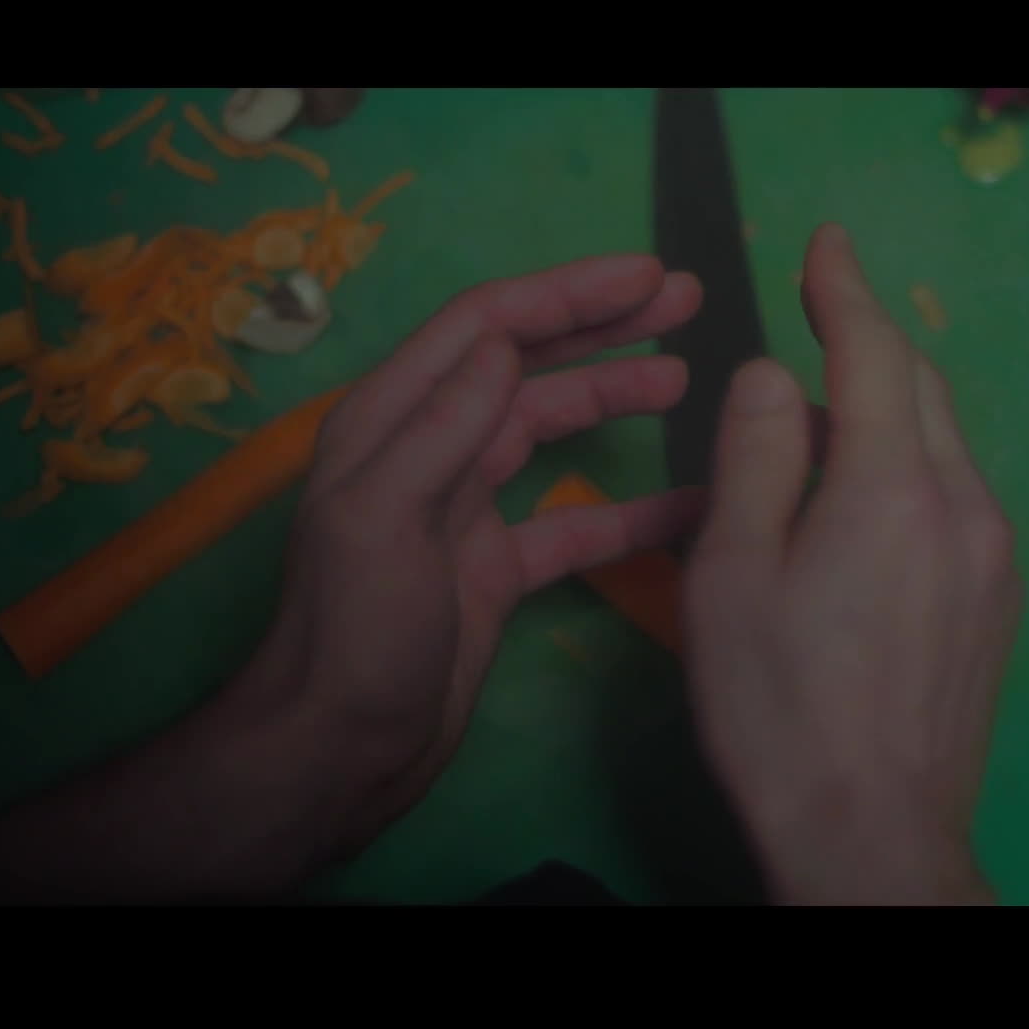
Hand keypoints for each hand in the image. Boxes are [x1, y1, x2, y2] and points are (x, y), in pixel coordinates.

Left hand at [230, 254, 706, 866]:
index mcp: (389, 421)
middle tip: (684, 299)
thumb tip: (502, 339)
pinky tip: (688, 501)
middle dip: (600, 326)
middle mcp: (428, 451)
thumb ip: (440, 426)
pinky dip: (629, 510)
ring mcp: (464, 511)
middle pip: (524, 365)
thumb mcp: (381, 517)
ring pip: (550, 432)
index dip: (566, 294)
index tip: (645, 276)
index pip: (484, 327)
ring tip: (685, 381)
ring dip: (613, 399)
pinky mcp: (495, 569)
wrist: (340, 752)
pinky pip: (573, 523)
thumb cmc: (352, 633)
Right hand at [682, 225, 1022, 904]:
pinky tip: (859, 524)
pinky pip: (956, 502)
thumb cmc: (780, 710)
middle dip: (868, 348)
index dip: (845, 288)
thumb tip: (778, 375)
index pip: (876, 351)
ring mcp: (995, 559)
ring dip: (886, 419)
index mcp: (895, 487)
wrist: (872, 834)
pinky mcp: (1000, 604)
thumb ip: (757, 456)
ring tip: (814, 453)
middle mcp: (965, 507)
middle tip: (813, 329)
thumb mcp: (732, 574)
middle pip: (923, 390)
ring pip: (944, 448)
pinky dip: (909, 476)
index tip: (827, 241)